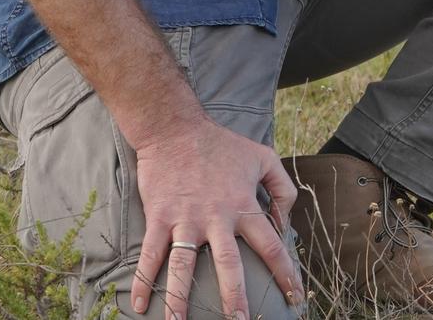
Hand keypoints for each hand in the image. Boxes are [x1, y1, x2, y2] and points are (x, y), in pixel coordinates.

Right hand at [129, 116, 301, 319]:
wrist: (175, 130)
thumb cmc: (222, 145)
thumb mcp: (264, 158)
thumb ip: (283, 188)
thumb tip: (285, 221)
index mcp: (244, 206)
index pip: (272, 246)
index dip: (285, 274)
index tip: (294, 297)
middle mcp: (217, 218)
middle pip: (229, 266)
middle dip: (236, 298)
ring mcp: (186, 220)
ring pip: (185, 267)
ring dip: (181, 299)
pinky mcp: (159, 218)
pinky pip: (151, 255)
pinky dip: (144, 282)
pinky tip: (138, 306)